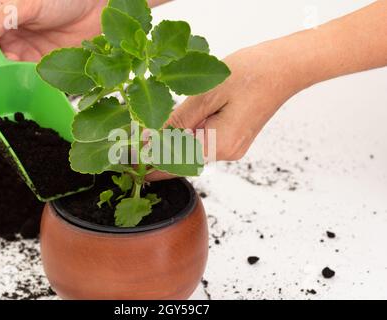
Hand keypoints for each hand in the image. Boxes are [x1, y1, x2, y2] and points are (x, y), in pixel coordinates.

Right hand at [0, 0, 106, 73]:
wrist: (95, 6)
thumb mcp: (27, 3)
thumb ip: (1, 18)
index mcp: (0, 19)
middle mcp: (11, 38)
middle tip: (0, 77)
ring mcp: (28, 53)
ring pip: (10, 73)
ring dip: (11, 79)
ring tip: (19, 80)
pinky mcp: (45, 65)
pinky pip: (31, 78)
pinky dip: (29, 83)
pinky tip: (33, 84)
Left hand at [148, 42, 303, 180]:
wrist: (285, 68)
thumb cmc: (252, 73)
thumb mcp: (206, 93)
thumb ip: (177, 119)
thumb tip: (150, 139)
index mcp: (219, 144)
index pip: (177, 162)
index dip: (153, 166)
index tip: (133, 168)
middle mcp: (227, 152)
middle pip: (183, 158)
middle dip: (161, 150)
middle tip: (137, 143)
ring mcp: (232, 147)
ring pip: (193, 150)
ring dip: (175, 141)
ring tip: (159, 128)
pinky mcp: (234, 139)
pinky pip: (204, 142)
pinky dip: (189, 134)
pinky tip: (183, 120)